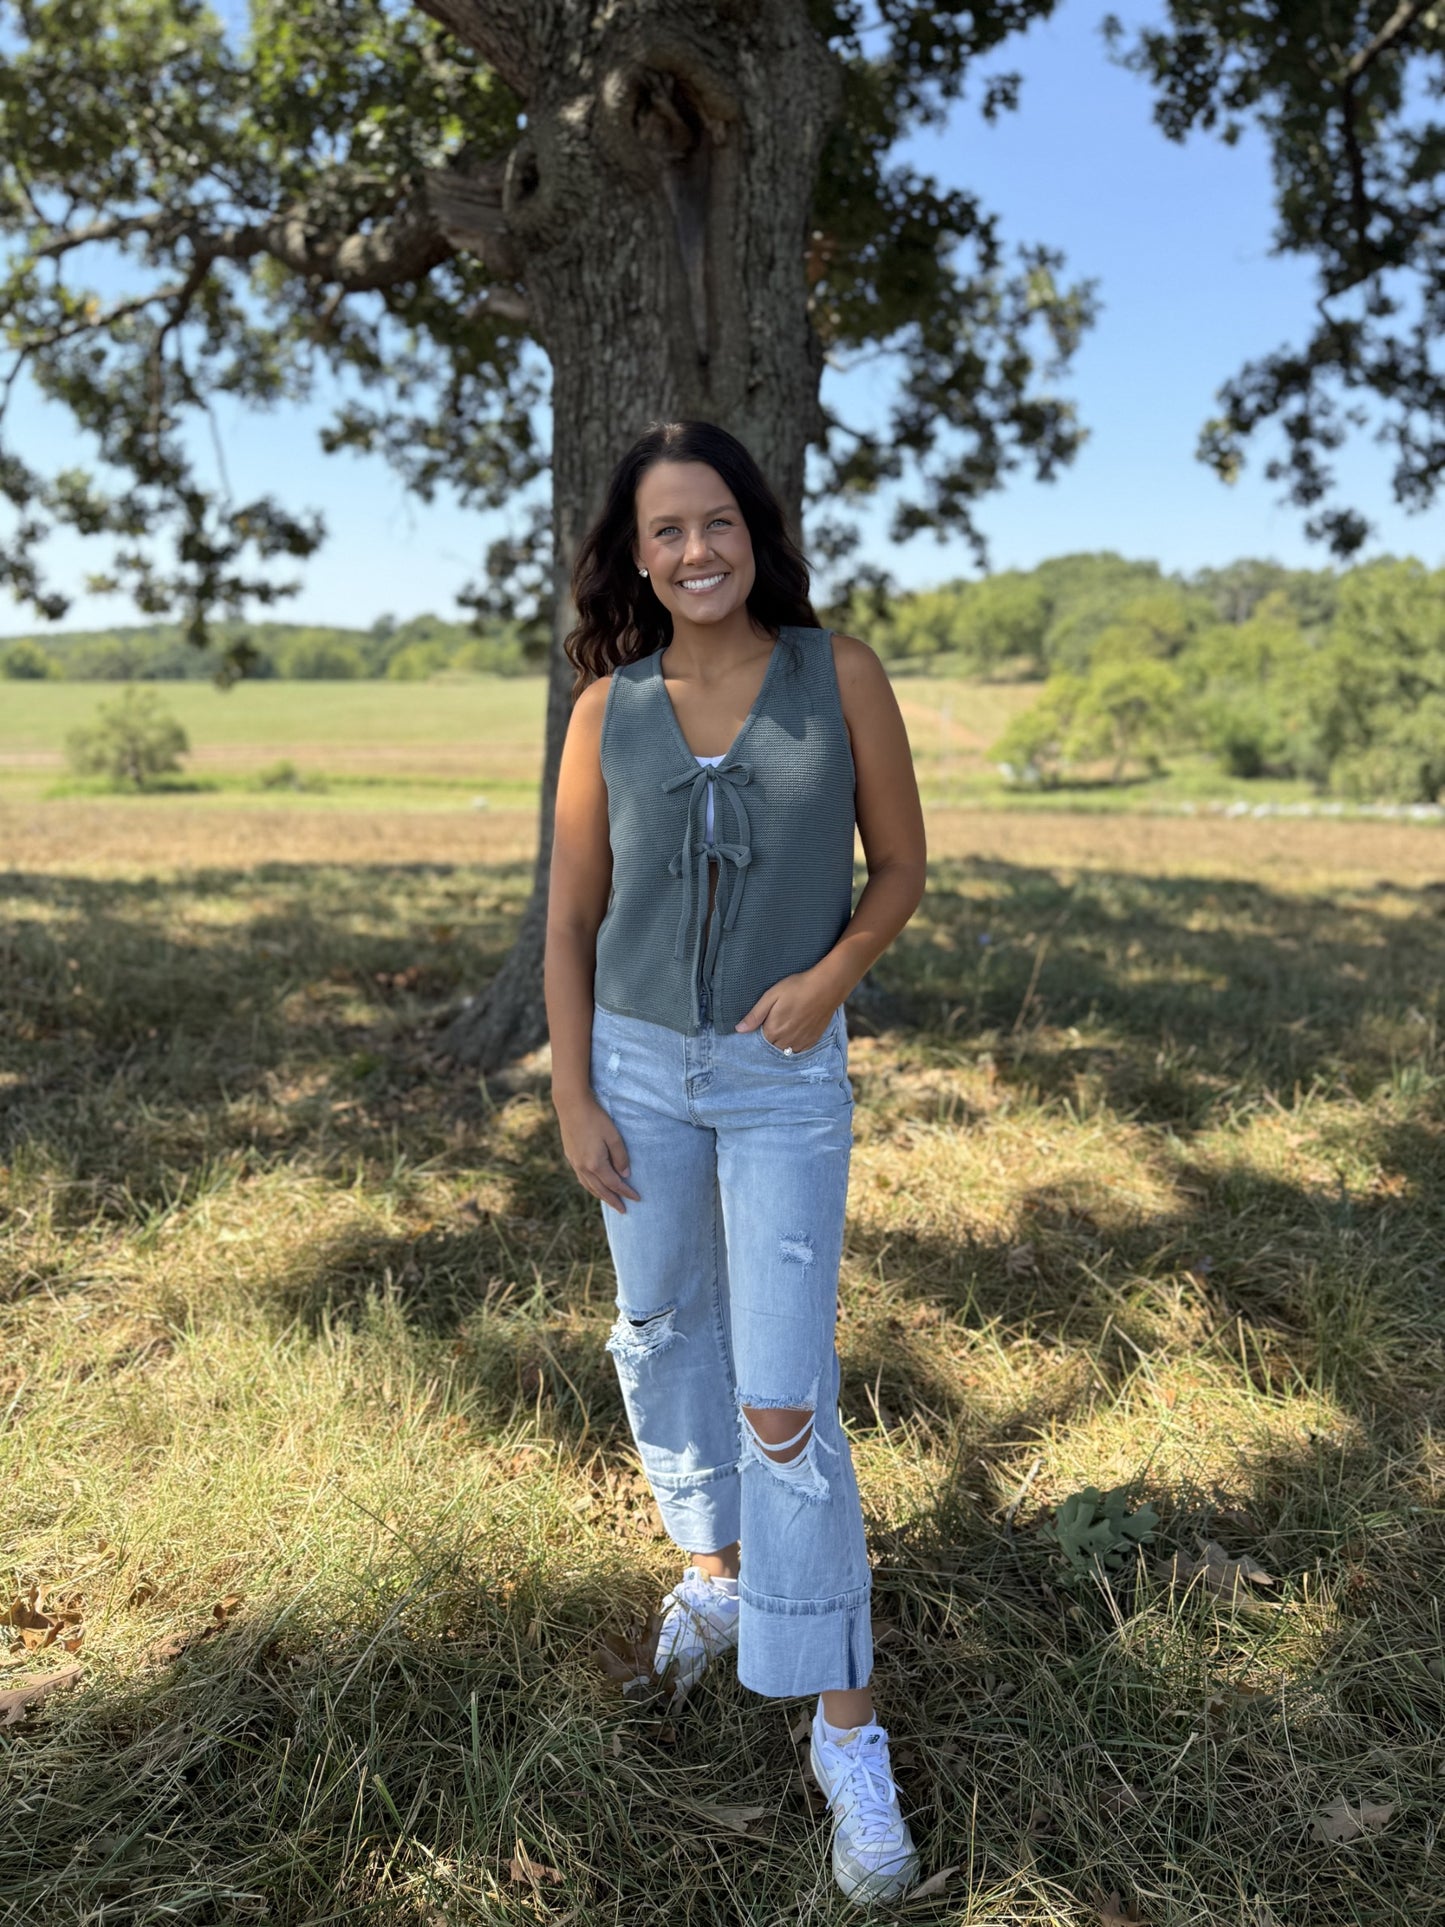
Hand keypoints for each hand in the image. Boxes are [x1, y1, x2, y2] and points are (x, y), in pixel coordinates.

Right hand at [556, 1093, 640, 1211]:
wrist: (571, 1106)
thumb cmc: (596, 1118)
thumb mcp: (614, 1136)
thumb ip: (621, 1157)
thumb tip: (625, 1175)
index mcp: (595, 1164)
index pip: (614, 1184)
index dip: (626, 1192)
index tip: (637, 1199)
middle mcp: (583, 1167)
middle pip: (600, 1190)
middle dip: (613, 1201)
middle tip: (623, 1210)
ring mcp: (575, 1163)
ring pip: (589, 1186)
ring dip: (600, 1196)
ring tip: (610, 1201)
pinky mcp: (570, 1156)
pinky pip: (581, 1178)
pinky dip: (590, 1186)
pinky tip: (594, 1185)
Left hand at [734, 970, 838, 1052]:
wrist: (826, 987)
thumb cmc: (797, 988)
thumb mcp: (771, 996)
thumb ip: (755, 1015)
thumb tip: (739, 1030)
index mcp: (773, 1031)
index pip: (759, 1041)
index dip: (759, 1032)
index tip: (762, 1023)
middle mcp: (786, 1041)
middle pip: (771, 1046)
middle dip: (770, 1038)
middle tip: (776, 1021)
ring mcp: (800, 1042)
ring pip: (785, 1050)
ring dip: (782, 1042)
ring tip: (786, 1025)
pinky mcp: (812, 1041)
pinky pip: (799, 1050)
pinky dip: (794, 1044)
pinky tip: (796, 1031)